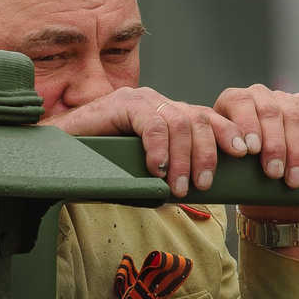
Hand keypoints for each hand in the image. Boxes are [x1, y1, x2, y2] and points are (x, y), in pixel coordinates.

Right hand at [47, 87, 249, 196]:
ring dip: (184, 158)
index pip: (206, 118)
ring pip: (179, 121)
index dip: (229, 133)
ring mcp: (138, 100)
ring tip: (180, 187)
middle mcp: (156, 102)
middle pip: (198, 119)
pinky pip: (151, 123)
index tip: (245, 155)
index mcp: (166, 115)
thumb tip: (182, 198)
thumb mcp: (138, 174)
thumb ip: (161, 180)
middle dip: (208, 153)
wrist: (52, 153)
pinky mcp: (119, 104)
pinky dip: (158, 148)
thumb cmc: (96, 167)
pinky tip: (156, 170)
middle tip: (205, 186)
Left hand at [213, 85, 298, 190]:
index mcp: (232, 99)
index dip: (247, 124)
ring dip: (296, 151)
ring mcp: (283, 97)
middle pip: (270, 112)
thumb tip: (236, 150)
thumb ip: (222, 144)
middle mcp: (259, 93)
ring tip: (293, 178)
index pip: (240, 103)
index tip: (249, 150)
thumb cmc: (234, 157)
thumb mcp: (221, 149)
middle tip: (274, 172)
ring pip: (294, 118)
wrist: (254, 158)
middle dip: (274, 145)